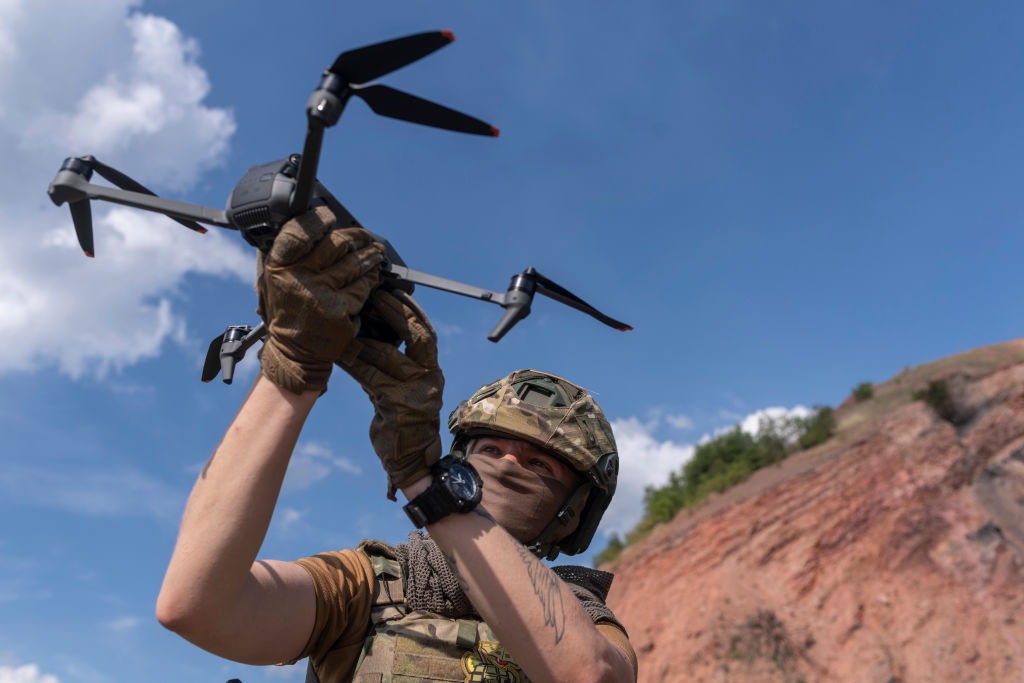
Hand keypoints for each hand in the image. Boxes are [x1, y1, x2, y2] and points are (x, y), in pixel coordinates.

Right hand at [256, 205, 384, 394]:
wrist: (294, 352)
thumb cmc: (288, 311)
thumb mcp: (274, 281)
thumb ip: (289, 255)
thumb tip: (313, 225)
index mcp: (278, 266)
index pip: (299, 232)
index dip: (317, 220)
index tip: (329, 217)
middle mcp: (298, 278)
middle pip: (336, 244)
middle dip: (356, 237)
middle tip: (365, 236)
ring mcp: (321, 294)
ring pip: (354, 263)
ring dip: (370, 255)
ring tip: (376, 252)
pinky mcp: (340, 310)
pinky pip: (362, 287)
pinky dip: (370, 280)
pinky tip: (372, 276)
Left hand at [337, 289, 442, 498]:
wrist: (410, 459)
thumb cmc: (403, 420)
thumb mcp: (405, 387)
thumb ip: (395, 363)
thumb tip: (369, 332)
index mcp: (432, 371)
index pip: (426, 332)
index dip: (410, 309)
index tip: (392, 291)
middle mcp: (429, 378)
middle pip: (418, 336)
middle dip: (395, 312)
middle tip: (374, 297)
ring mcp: (416, 392)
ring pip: (388, 356)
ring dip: (363, 339)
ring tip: (345, 324)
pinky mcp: (398, 406)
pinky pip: (371, 377)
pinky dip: (354, 363)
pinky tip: (339, 354)